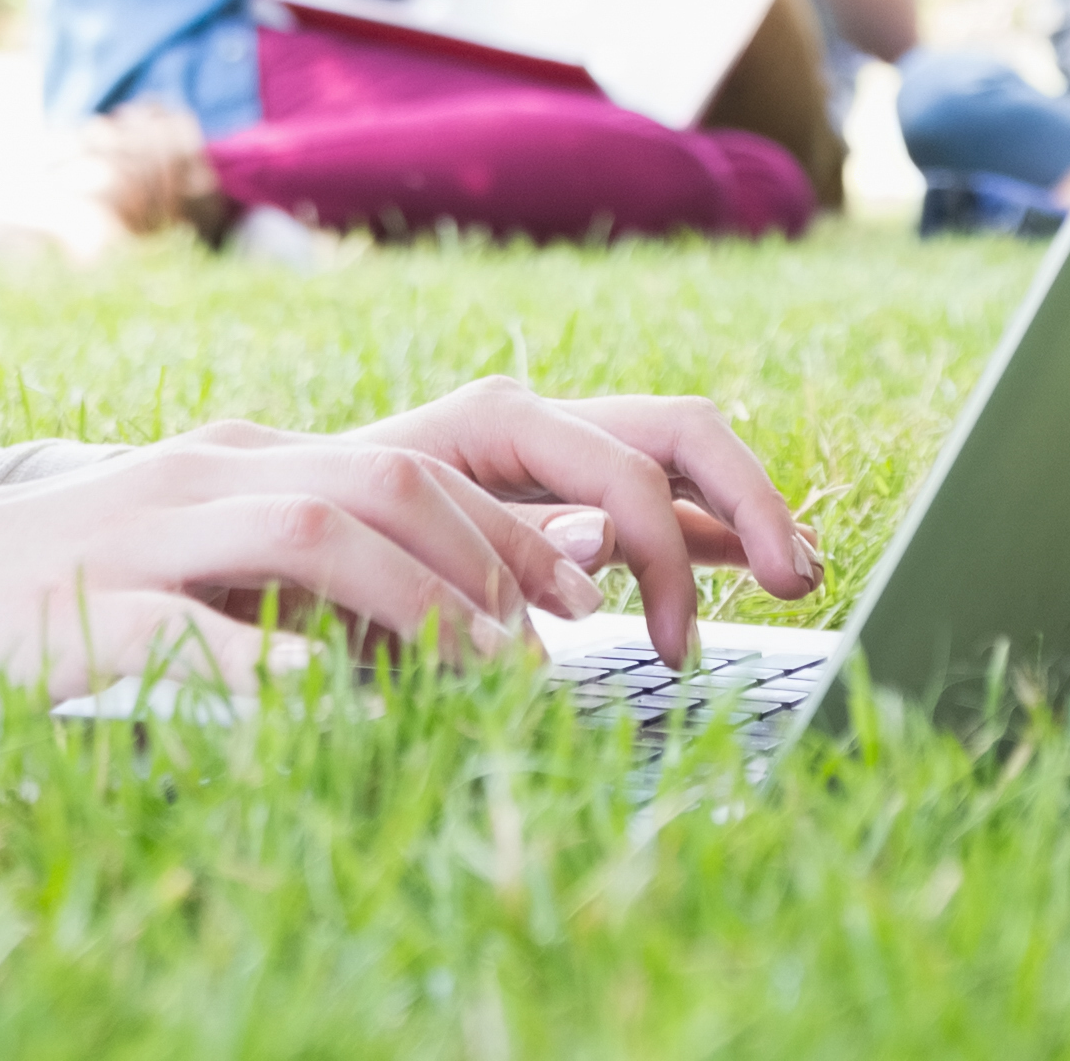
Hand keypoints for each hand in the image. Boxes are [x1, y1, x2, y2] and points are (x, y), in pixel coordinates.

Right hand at [0, 419, 591, 718]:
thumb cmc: (29, 596)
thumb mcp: (172, 568)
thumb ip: (281, 581)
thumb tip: (417, 628)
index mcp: (235, 462)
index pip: (414, 464)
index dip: (511, 529)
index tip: (576, 601)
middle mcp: (206, 477)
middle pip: (391, 481)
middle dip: (495, 559)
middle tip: (553, 645)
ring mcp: (144, 538)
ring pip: (323, 531)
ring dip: (424, 604)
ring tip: (487, 679)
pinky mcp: (85, 614)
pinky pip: (204, 638)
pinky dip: (284, 675)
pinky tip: (340, 720)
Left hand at [349, 374, 817, 669]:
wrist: (268, 540)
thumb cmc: (315, 558)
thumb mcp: (383, 564)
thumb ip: (488, 552)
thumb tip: (599, 542)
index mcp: (496, 421)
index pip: (623, 467)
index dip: (664, 553)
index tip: (670, 648)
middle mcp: (538, 423)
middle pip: (676, 432)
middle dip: (747, 498)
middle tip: (797, 580)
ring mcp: (556, 457)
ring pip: (681, 457)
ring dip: (746, 508)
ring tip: (801, 575)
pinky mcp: (562, 499)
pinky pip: (660, 495)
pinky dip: (713, 527)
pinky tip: (760, 568)